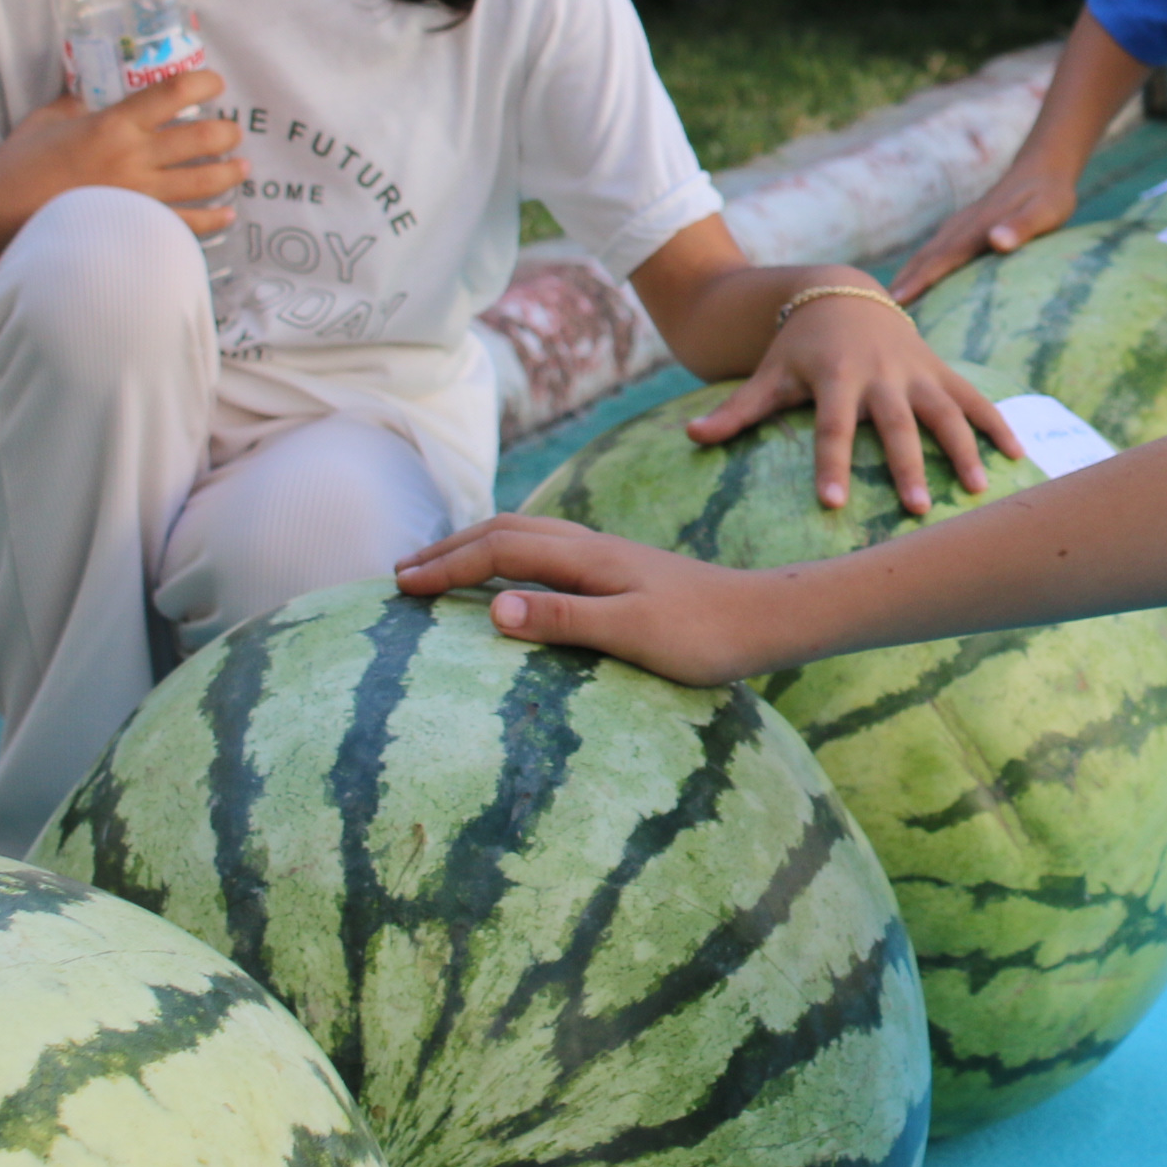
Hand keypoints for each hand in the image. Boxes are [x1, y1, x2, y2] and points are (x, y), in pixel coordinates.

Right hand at [0, 71, 245, 239]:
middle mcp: (135, 158)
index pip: (172, 92)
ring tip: (241, 168)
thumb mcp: (40, 125)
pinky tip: (226, 214)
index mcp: (112, 125)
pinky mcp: (139, 230)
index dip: (204, 82)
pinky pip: (189, 225)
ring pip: (206, 181)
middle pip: (203, 138)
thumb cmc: (15, 174)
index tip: (215, 83)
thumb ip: (71, 106)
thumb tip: (87, 94)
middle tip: (232, 132)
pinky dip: (213, 219)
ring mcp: (142, 197)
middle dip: (227, 132)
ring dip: (230, 172)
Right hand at [392, 513, 771, 683]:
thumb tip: (492, 608)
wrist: (766, 619)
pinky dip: (510, 553)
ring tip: (442, 567)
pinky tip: (514, 575)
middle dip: (450, 549)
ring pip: (527, 535)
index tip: (400, 587)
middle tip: (401, 573)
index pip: (499, 552)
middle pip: (505, 531)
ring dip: (478, 546)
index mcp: (587, 558)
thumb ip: (563, 619)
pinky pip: (548, 549)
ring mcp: (609, 556)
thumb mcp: (631, 634)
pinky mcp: (622, 570)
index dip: (446, 568)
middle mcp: (593, 547)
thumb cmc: (703, 635)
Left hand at [684, 285, 1023, 514]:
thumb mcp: (768, 374)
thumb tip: (689, 436)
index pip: (832, 427)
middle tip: (917, 511)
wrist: (842, 293)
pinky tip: (1018, 456)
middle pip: (896, 424)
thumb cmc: (798, 347)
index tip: (834, 504)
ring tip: (978, 489)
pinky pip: (974, 397)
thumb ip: (736, 411)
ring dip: (964, 448)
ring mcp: (916, 370)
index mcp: (835, 377)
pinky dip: (997, 423)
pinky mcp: (940, 369)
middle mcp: (881, 373)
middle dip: (908, 465)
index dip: (832, 464)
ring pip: (946, 410)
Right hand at [885, 158, 1077, 302]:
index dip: (919, 281)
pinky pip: (936, 251)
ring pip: (926, 254)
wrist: (1044, 166)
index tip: (897, 301)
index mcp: (976, 228)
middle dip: (903, 283)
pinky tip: (916, 282)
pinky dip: (920, 268)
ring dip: (907, 276)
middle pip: (925, 258)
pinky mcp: (964, 228)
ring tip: (888, 303)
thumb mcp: (1045, 212)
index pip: (942, 258)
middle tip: (876, 312)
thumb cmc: (1049, 194)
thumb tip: (996, 241)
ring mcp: (960, 226)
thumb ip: (1021, 226)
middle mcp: (961, 227)